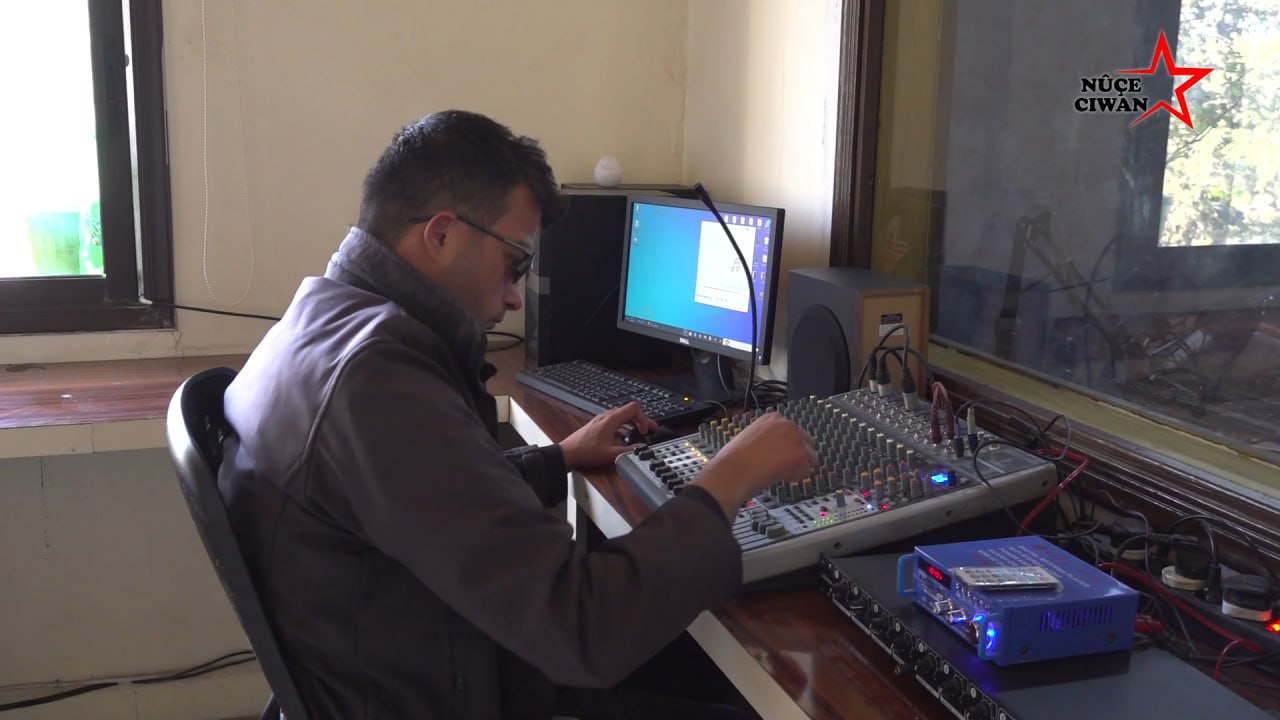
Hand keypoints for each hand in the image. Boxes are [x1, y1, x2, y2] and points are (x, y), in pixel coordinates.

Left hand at [559, 401, 657, 470]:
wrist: (568, 453)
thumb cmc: (586, 451)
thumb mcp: (611, 454)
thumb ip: (629, 451)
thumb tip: (641, 449)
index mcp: (611, 420)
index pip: (634, 408)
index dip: (643, 418)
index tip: (645, 430)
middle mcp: (606, 417)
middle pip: (629, 411)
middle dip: (641, 420)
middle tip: (648, 430)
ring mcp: (601, 420)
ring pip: (621, 416)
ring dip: (632, 423)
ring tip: (638, 433)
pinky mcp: (597, 426)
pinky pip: (614, 422)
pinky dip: (622, 428)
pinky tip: (623, 439)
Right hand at [693, 413, 816, 521]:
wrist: (733, 470)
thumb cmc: (734, 458)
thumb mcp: (750, 436)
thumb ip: (767, 437)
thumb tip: (775, 447)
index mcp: (773, 418)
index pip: (794, 431)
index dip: (789, 446)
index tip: (783, 455)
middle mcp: (787, 425)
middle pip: (807, 442)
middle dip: (798, 455)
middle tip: (784, 467)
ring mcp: (795, 440)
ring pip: (810, 457)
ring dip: (797, 467)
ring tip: (778, 473)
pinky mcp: (800, 457)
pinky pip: (806, 472)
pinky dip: (794, 478)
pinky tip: (778, 477)